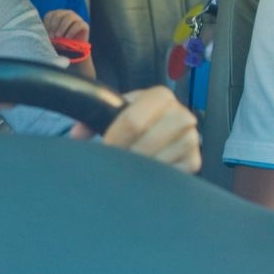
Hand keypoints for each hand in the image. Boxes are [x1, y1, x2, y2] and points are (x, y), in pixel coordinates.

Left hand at [42, 9, 89, 41]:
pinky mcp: (84, 24)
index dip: (47, 24)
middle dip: (54, 26)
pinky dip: (71, 31)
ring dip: (62, 27)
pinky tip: (68, 38)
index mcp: (57, 15)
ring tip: (59, 37)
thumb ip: (48, 34)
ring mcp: (76, 18)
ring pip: (69, 17)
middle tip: (53, 36)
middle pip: (58, 15)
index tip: (47, 34)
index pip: (50, 15)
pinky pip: (78, 24)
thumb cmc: (60, 42)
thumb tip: (43, 34)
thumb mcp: (52, 38)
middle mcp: (66, 14)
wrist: (74, 50)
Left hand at [71, 86, 200, 173]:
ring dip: (140, 169)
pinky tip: (145, 176)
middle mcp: (181, 114)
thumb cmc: (135, 118)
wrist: (158, 127)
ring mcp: (191, 138)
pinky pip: (173, 173)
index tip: (105, 150)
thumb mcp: (117, 111)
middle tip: (116, 164)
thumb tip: (78, 135)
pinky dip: (156, 177)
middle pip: (148, 141)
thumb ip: (94, 117)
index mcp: (161, 96)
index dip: (116, 138)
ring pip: (160, 160)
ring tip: (128, 171)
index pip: (134, 120)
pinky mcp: (195, 160)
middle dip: (128, 156)